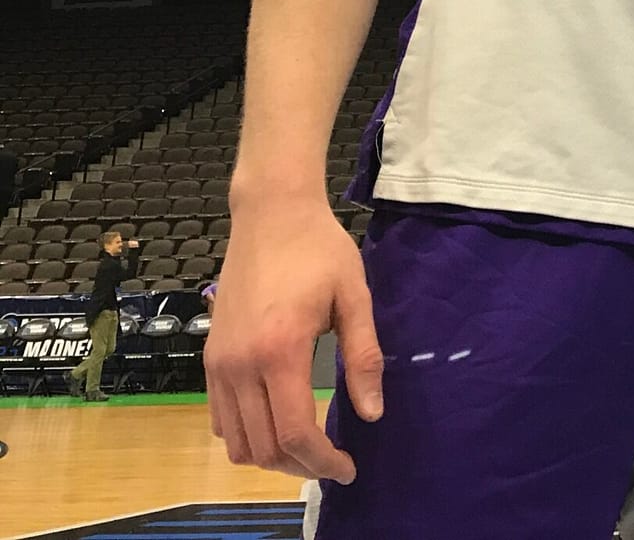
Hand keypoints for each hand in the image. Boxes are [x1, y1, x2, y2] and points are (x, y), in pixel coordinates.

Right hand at [204, 190, 381, 483]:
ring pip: (236, 441)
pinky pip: (220, 419)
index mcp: (279, 351)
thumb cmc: (320, 249)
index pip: (294, 432)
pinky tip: (277, 423)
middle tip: (334, 461)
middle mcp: (239, 365)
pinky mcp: (210, 359)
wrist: (270, 214)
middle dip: (300, 465)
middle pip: (263, 446)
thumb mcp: (354, 297)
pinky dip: (247, 435)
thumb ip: (363, 357)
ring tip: (309, 448)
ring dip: (271, 455)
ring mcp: (218, 364)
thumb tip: (372, 412)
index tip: (349, 468)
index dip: (322, 460)